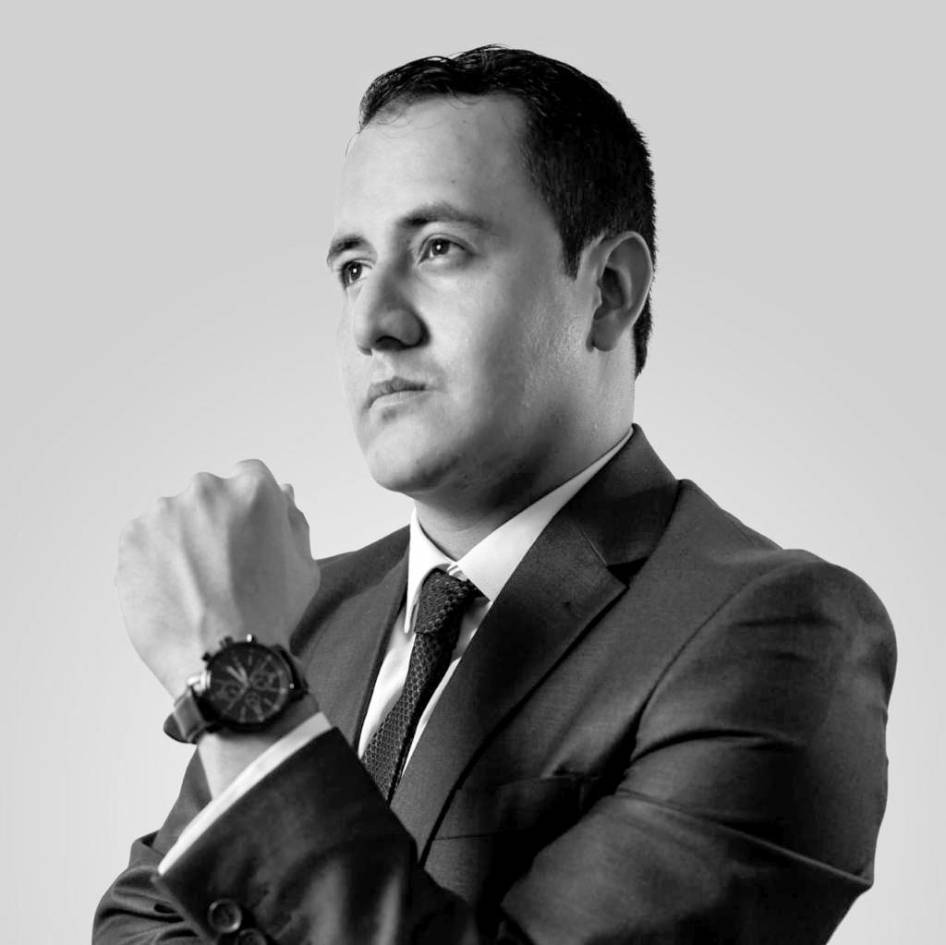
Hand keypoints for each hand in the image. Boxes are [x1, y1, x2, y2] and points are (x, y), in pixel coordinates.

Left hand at [116, 460, 320, 695]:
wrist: (223, 659)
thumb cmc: (271, 613)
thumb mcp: (303, 565)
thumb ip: (293, 520)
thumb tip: (283, 492)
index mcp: (254, 489)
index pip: (249, 477)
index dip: (247, 510)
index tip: (245, 538)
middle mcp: (207, 490)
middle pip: (208, 495)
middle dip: (213, 523)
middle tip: (221, 569)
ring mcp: (164, 512)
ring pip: (172, 517)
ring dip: (180, 541)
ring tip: (194, 587)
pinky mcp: (131, 537)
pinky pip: (143, 540)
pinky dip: (152, 561)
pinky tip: (173, 592)